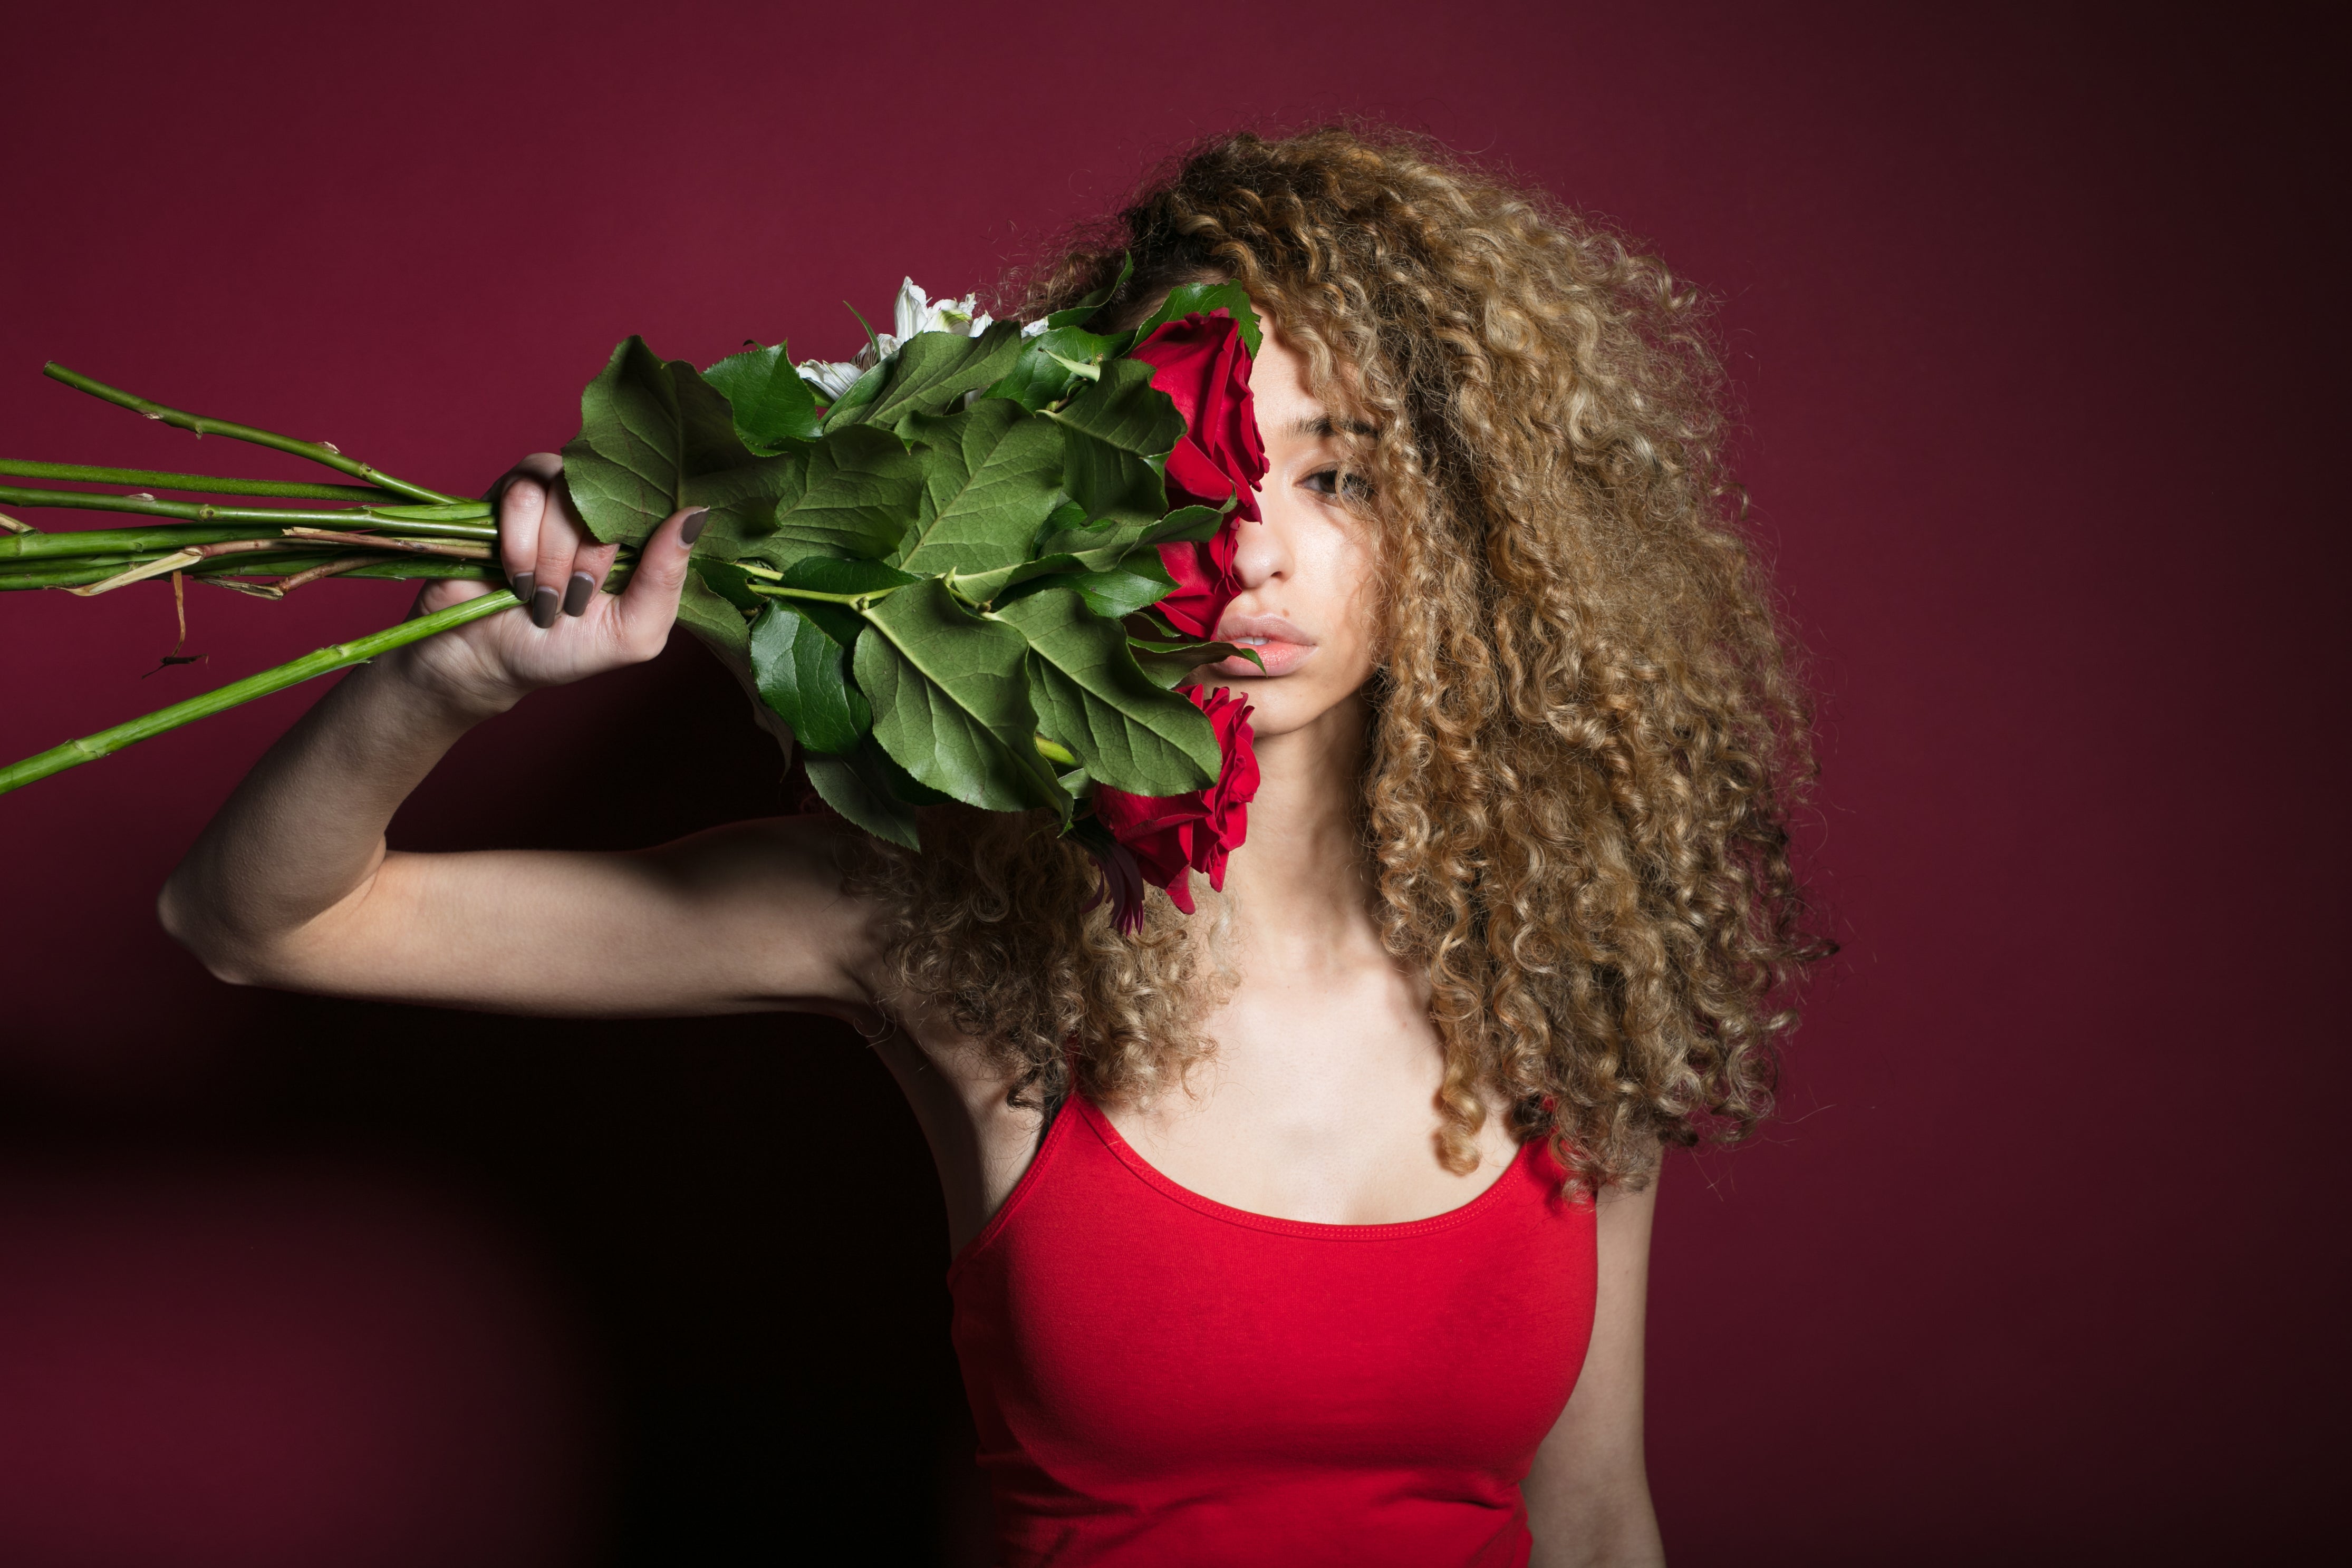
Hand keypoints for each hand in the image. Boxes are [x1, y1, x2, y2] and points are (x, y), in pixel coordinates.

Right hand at [387, 452, 705, 717]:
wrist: (489, 659)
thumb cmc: (567, 648)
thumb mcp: (634, 632)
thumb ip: (667, 577)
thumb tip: (696, 512)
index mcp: (638, 535)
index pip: (657, 498)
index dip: (638, 531)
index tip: (618, 577)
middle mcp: (599, 506)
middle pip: (608, 493)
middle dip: (588, 559)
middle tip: (574, 602)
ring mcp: (555, 493)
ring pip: (563, 489)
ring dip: (552, 556)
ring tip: (543, 597)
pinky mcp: (509, 492)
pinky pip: (523, 492)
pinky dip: (520, 545)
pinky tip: (516, 579)